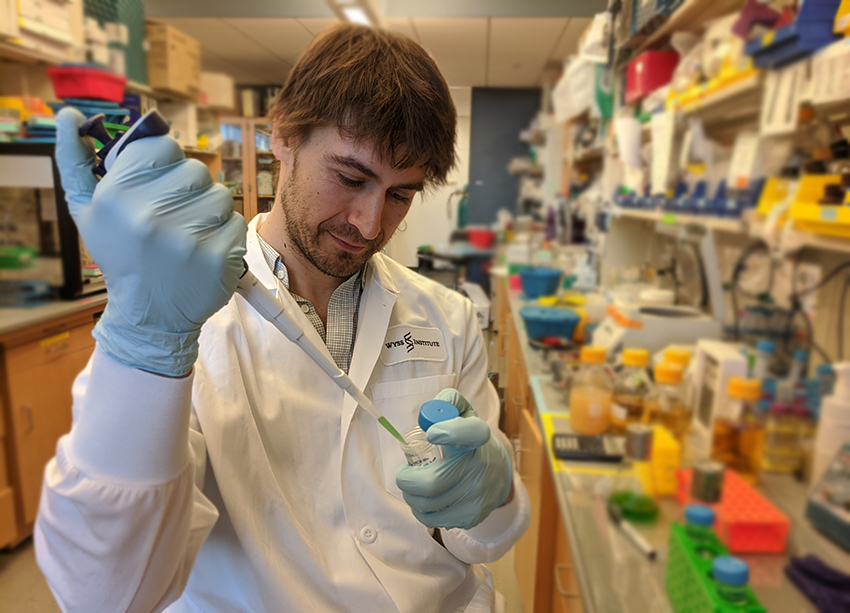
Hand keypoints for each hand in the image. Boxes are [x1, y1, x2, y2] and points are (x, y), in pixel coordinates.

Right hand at [55, 108, 246, 375]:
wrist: (149, 314)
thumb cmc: (121, 254)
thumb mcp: (86, 210)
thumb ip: (75, 160)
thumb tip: (67, 115)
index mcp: (117, 196)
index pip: (163, 145)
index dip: (165, 162)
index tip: (158, 183)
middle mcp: (150, 215)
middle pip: (195, 169)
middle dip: (188, 188)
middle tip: (174, 214)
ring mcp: (188, 238)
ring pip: (220, 194)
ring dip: (209, 210)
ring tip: (189, 233)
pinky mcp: (219, 257)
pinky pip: (236, 222)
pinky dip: (225, 234)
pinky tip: (204, 250)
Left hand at [395, 389, 511, 529]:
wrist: (498, 474)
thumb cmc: (470, 442)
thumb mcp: (465, 415)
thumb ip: (448, 402)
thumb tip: (428, 411)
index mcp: (477, 439)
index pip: (471, 433)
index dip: (451, 432)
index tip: (432, 433)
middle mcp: (479, 468)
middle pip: (432, 482)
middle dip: (407, 480)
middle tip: (403, 474)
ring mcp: (476, 496)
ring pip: (427, 504)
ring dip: (411, 496)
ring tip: (412, 487)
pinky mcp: (470, 517)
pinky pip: (433, 519)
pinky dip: (421, 511)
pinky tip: (425, 501)